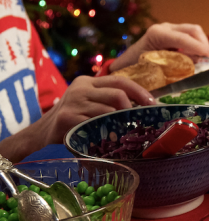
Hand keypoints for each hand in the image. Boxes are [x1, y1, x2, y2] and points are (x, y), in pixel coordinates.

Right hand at [37, 75, 154, 144]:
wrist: (42, 136)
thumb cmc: (73, 122)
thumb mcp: (90, 105)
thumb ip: (110, 102)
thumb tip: (145, 108)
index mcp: (88, 83)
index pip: (120, 81)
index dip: (140, 92)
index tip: (154, 105)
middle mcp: (80, 88)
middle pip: (118, 94)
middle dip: (134, 108)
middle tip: (143, 122)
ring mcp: (73, 102)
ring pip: (109, 110)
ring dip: (123, 124)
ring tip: (127, 134)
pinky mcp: (67, 118)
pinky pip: (96, 123)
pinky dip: (108, 132)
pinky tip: (111, 140)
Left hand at [112, 22, 208, 70]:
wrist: (125, 64)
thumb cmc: (137, 69)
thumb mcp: (156, 69)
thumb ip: (176, 66)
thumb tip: (197, 66)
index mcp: (157, 34)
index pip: (184, 38)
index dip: (200, 47)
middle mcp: (164, 28)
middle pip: (193, 30)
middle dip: (204, 44)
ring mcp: (169, 29)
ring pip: (194, 32)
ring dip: (201, 45)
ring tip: (203, 60)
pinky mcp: (173, 34)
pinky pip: (190, 37)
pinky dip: (197, 46)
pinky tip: (196, 58)